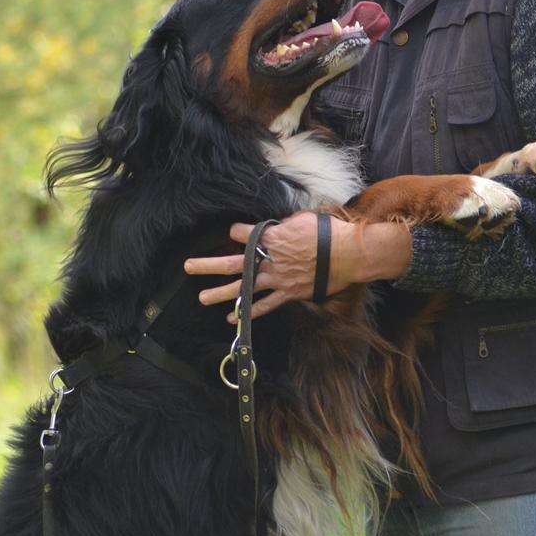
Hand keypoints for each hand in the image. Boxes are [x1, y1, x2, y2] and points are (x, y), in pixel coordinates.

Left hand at [184, 213, 409, 321]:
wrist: (347, 254)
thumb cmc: (327, 232)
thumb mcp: (301, 218)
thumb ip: (283, 225)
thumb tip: (275, 227)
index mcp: (272, 237)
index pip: (242, 233)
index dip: (236, 233)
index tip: (235, 233)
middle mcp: (270, 259)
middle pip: (233, 263)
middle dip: (208, 265)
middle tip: (188, 266)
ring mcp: (277, 279)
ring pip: (243, 288)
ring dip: (220, 293)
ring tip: (201, 297)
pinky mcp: (288, 293)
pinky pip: (264, 305)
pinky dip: (247, 312)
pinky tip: (231, 317)